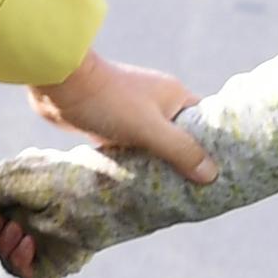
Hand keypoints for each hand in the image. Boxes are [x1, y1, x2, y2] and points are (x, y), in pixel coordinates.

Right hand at [0, 145, 137, 277]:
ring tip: (15, 229)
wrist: (103, 194)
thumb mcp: (22, 175)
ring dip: (3, 244)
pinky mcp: (50, 264)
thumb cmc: (65, 177)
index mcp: (18, 202)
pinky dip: (19, 260)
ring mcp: (39, 246)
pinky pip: (23, 273)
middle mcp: (26, 224)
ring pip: (3, 257)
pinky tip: (27, 242)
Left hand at [31, 49, 212, 184]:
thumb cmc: (109, 102)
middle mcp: (157, 101)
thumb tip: (211, 173)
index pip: (203, 122)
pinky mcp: (111, 122)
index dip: (211, 145)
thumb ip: (180, 150)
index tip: (216, 172)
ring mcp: (133, 112)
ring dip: (156, 162)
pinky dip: (134, 160)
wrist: (61, 85)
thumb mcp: (150, 129)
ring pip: (152, 142)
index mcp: (174, 95)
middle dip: (182, 159)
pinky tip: (138, 180)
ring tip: (168, 191)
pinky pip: (130, 145)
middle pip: (178, 135)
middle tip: (192, 190)